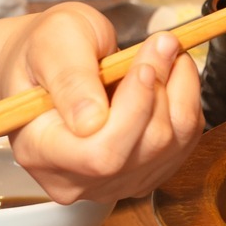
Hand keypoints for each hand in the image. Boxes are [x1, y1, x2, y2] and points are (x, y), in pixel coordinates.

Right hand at [0, 3, 202, 204]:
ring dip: (179, 92)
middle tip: (162, 43)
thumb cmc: (46, 51)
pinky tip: (169, 77)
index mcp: (39, 151)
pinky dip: (185, 103)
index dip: (133, 111)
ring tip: (164, 53)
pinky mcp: (142, 174)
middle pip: (141, 150)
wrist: (52, 64)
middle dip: (160, 91)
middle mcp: (74, 178)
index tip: (143, 66)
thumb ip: (69, 78)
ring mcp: (111, 182)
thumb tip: (92, 119)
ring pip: (170, 145)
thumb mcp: (51, 44)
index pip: (99, 154)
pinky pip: (183, 143)